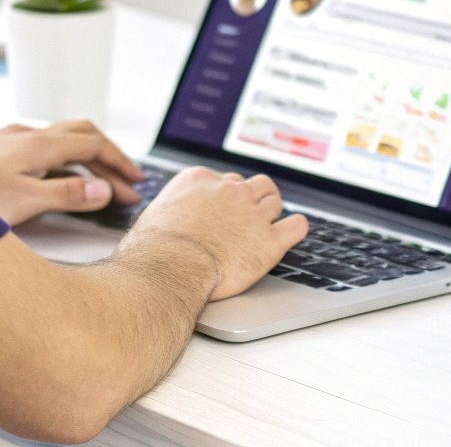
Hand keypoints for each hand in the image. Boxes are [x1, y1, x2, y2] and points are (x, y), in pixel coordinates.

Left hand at [0, 120, 145, 226]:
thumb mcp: (23, 204)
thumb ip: (66, 196)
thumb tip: (102, 188)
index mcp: (38, 145)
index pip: (93, 144)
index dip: (119, 163)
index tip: (135, 183)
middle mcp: (24, 136)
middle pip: (80, 135)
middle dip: (107, 156)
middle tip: (125, 180)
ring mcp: (7, 141)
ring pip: (59, 140)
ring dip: (84, 158)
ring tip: (97, 181)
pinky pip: (39, 148)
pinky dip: (61, 160)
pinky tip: (53, 177)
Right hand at [123, 167, 308, 300]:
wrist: (168, 270)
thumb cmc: (153, 251)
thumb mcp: (156, 215)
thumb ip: (175, 209)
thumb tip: (174, 218)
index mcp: (201, 180)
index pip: (225, 180)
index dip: (225, 198)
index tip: (223, 213)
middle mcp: (230, 191)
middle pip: (254, 185)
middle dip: (252, 199)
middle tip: (248, 218)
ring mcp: (253, 214)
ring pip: (274, 200)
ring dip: (271, 212)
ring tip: (265, 227)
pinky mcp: (270, 242)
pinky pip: (297, 226)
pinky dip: (296, 228)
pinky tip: (291, 233)